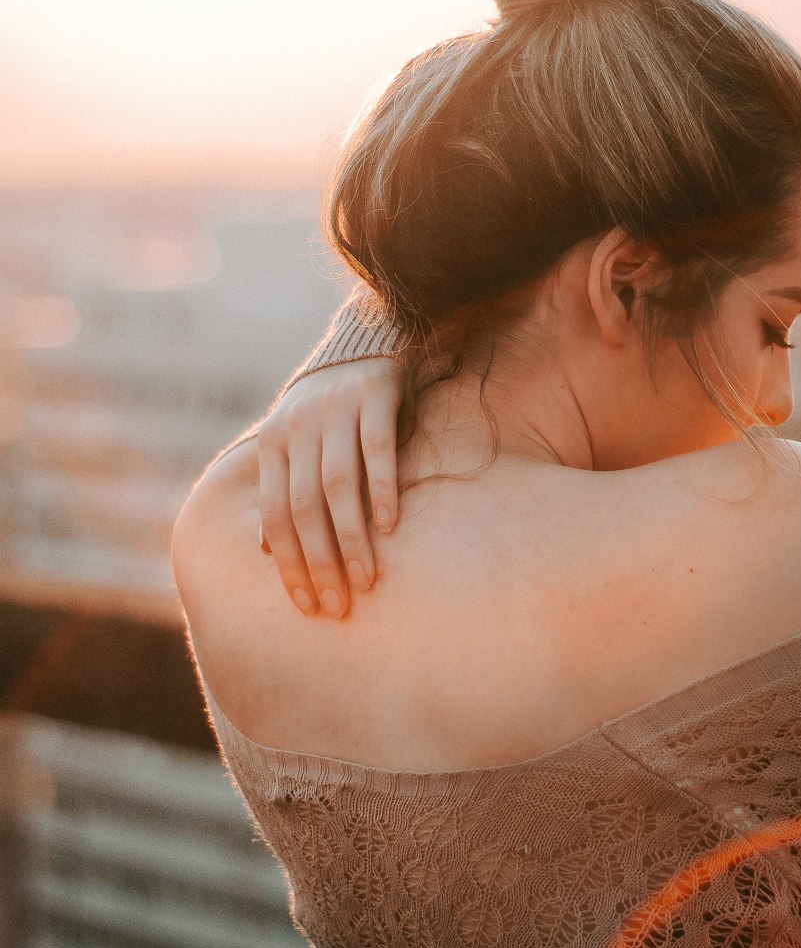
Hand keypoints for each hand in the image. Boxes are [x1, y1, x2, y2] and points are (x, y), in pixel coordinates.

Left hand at [256, 357, 410, 617]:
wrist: (364, 341)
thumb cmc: (328, 411)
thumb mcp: (295, 446)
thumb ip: (281, 491)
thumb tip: (264, 551)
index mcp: (272, 444)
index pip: (274, 514)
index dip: (288, 563)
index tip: (308, 605)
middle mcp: (298, 426)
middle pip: (304, 505)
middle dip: (319, 561)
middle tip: (339, 606)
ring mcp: (335, 409)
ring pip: (337, 483)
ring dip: (350, 537)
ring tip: (366, 579)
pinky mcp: (374, 394)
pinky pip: (378, 448)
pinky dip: (381, 488)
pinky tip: (389, 527)